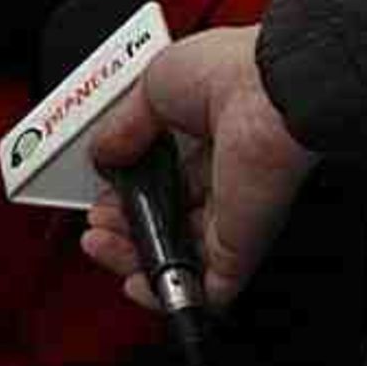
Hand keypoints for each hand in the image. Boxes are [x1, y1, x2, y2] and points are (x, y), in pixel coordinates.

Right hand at [82, 26, 318, 310]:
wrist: (268, 92)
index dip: (125, 190)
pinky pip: (206, 287)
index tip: (100, 191)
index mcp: (204, 136)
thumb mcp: (151, 84)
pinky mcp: (240, 245)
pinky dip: (169, 293)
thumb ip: (123, 126)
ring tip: (103, 245)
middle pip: (165, 218)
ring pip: (179, 256)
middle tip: (97, 223)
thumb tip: (102, 151)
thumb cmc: (228, 72)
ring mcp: (231, 215)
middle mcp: (222, 178)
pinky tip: (137, 281)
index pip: (161, 177)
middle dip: (122, 225)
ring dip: (134, 258)